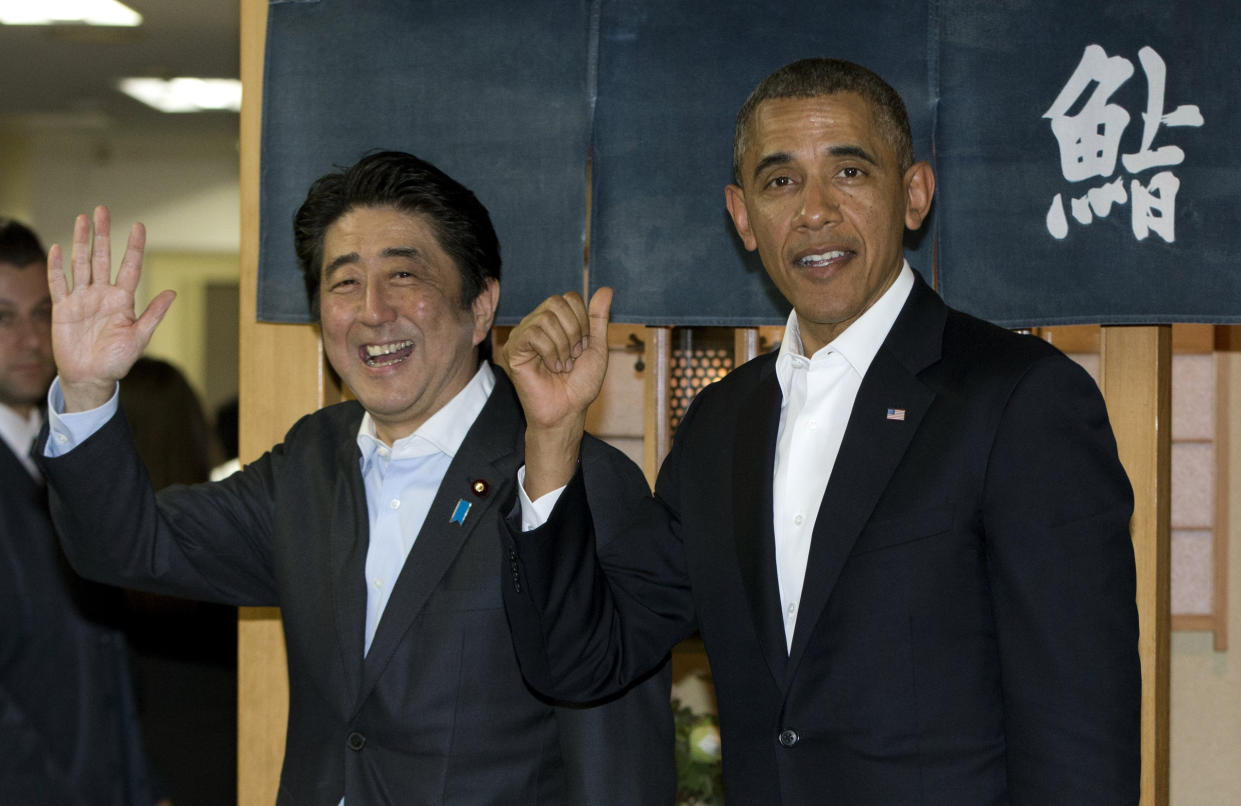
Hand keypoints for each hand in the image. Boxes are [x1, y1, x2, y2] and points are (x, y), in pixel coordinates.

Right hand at [47, 206, 175, 411]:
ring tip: (82, 219)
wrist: (90, 377)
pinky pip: (59, 283)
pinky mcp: (63, 308)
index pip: (129, 266)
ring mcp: (82, 299)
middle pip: (102, 257)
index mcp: (123, 300)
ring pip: (81, 264)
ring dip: (80, 242)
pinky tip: (58, 248)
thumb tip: (172, 293)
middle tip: (101, 209)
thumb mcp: (139, 338)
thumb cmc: (117, 360)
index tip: (138, 225)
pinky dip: (57, 266)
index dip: (134, 246)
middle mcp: (102, 294)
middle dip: (102, 234)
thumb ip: (152, 315)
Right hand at [500, 287, 610, 496]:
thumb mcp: (596, 347)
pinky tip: (552, 368)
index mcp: (555, 321)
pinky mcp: (513, 350)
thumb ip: (598, 318)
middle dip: (574, 331)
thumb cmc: (580, 384)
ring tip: (563, 366)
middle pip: (557, 302)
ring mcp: (523, 336)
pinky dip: (550, 352)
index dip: (583, 320)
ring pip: (545, 318)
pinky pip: (533, 334)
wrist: (567, 411)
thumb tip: (606, 288)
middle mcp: (536, 324)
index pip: (569, 297)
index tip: (583, 346)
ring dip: (563, 345)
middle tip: (574, 356)